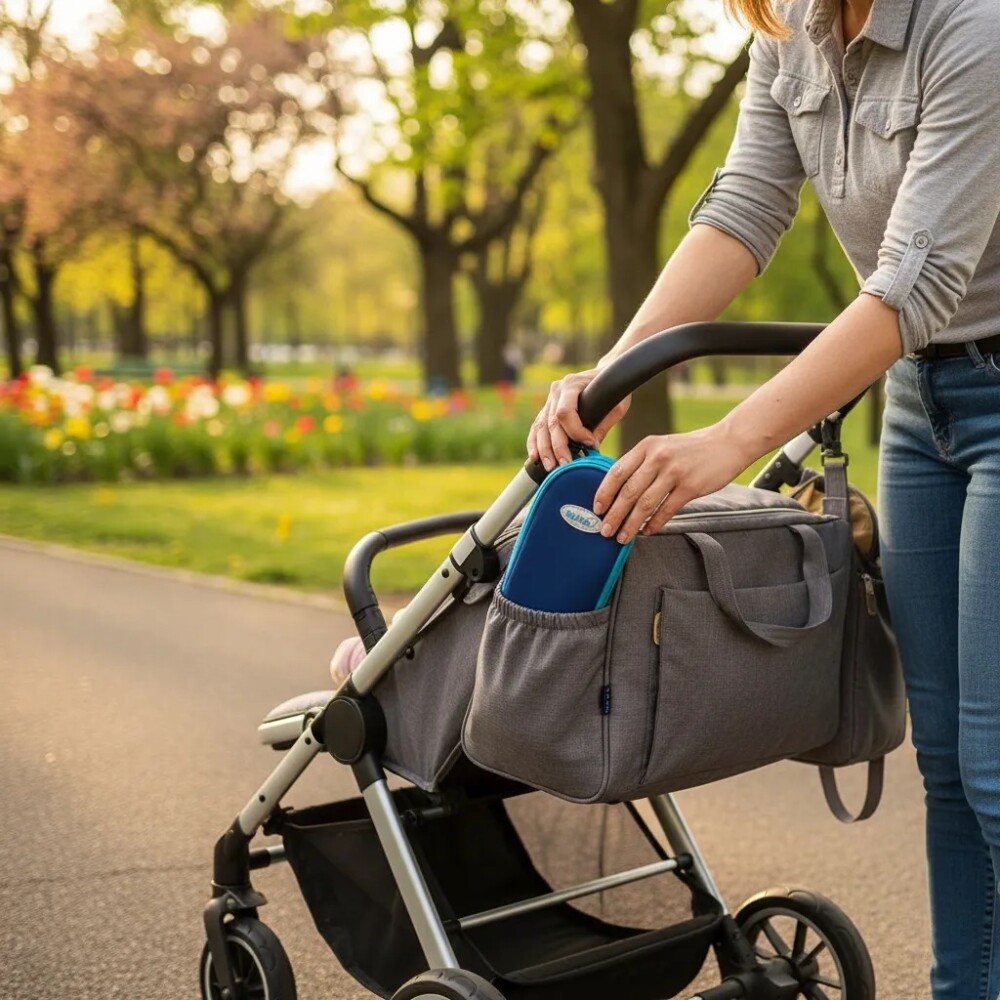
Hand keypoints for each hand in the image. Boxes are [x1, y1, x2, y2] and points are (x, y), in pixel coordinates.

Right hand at [527, 368, 630, 469]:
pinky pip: (537, 427)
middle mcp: (556, 390)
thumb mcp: (616, 405)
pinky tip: (535, 457)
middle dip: (558, 447)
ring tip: (549, 467)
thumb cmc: (613, 389)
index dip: (576, 432)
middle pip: (551, 423)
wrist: (605, 375)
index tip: (590, 444)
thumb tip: (590, 448)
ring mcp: (549, 399)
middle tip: (565, 465)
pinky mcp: (546, 409)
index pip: (565, 412)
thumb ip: (603, 425)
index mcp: (572, 384)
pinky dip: (534, 443)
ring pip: (541, 427)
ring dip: (544, 449)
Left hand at [593, 424, 751, 542]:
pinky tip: (647, 532)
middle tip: (605, 531)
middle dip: (614, 514)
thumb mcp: (662, 446)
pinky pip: (666, 510)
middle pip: (628, 491)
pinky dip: (654, 524)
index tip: (596, 509)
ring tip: (622, 537)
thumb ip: (642, 463)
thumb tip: (618, 489)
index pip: (617, 472)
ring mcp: (674, 472)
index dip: (604, 493)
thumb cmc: (691, 449)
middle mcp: (657, 457)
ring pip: (645, 503)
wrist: (727, 443)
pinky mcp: (690, 486)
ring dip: (631, 524)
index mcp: (646, 446)